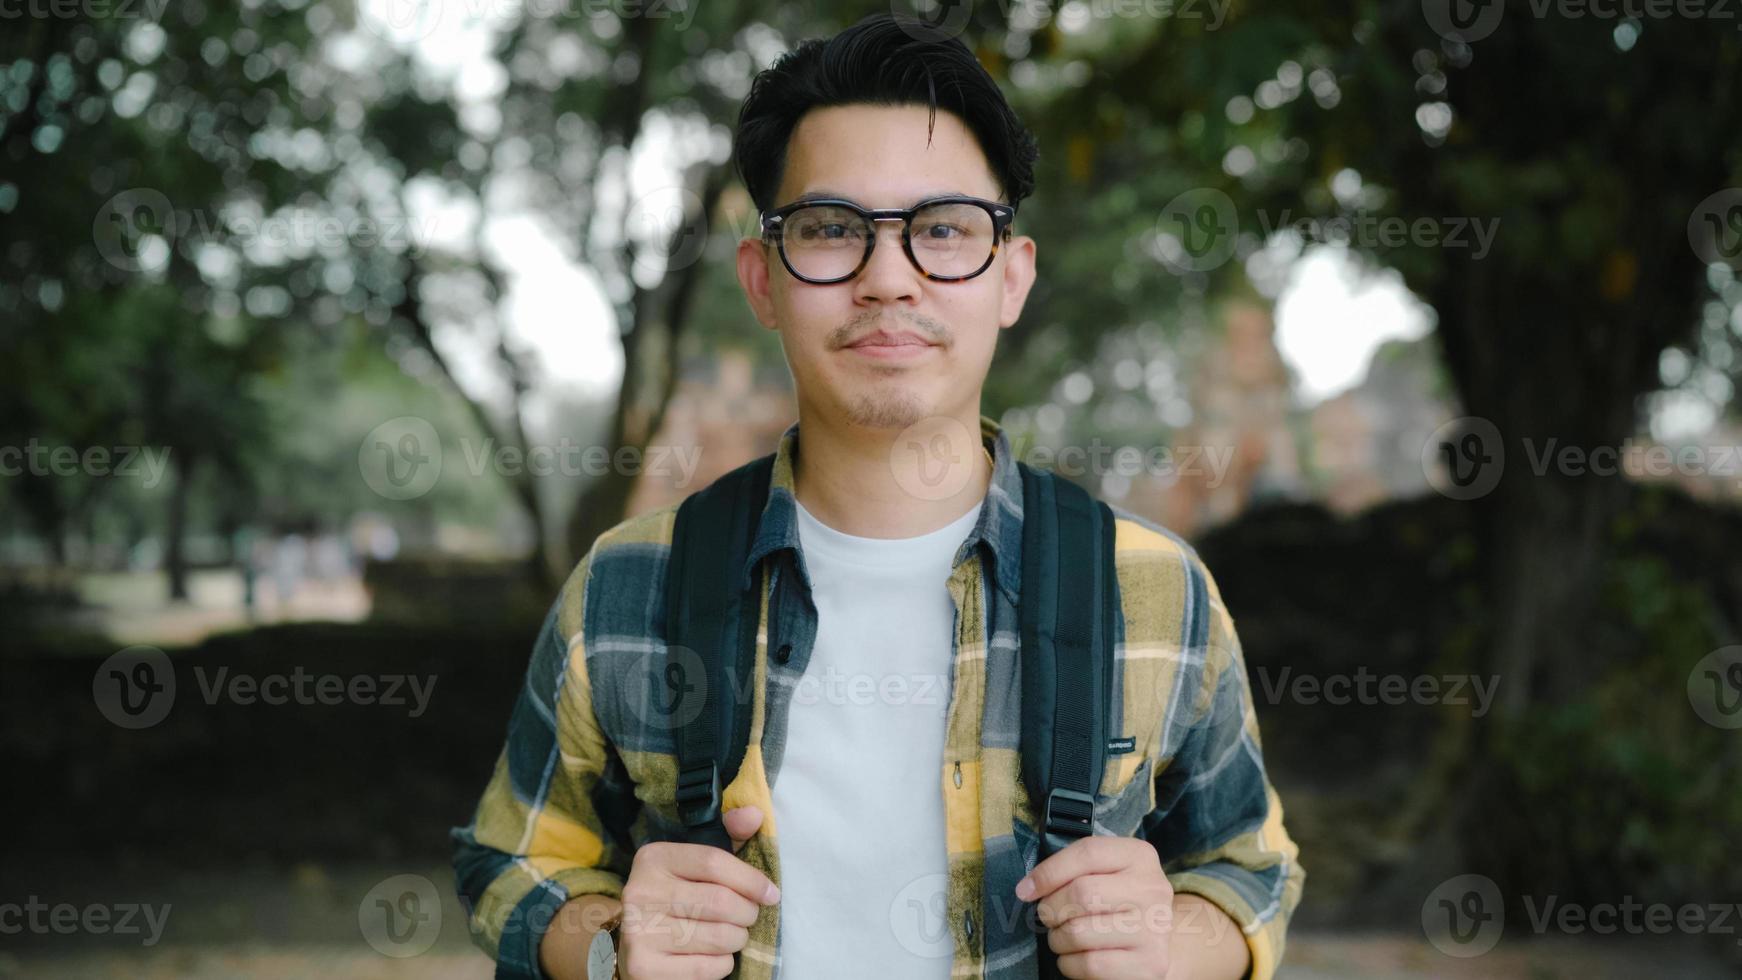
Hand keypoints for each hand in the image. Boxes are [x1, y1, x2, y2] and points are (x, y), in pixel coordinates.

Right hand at [616, 806, 777, 979]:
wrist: (633, 945)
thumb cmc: (675, 899)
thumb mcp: (695, 864)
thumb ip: (727, 837)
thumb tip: (755, 814)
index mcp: (653, 858)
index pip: (714, 862)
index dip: (751, 879)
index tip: (771, 893)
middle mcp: (639, 892)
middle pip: (720, 902)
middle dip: (747, 913)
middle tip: (749, 917)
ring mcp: (638, 932)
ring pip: (718, 937)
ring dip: (737, 939)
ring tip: (732, 935)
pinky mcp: (644, 969)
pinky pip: (708, 968)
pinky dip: (723, 964)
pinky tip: (714, 956)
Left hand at [1015, 836, 1174, 979]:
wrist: (1152, 944)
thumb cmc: (1115, 903)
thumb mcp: (1104, 873)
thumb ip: (1073, 870)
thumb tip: (1028, 888)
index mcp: (1139, 857)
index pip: (1087, 853)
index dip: (1048, 872)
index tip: (1025, 890)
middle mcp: (1153, 890)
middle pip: (1081, 893)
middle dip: (1051, 909)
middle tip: (1049, 917)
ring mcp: (1154, 929)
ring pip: (1079, 932)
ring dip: (1058, 939)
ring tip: (1064, 937)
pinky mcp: (1149, 965)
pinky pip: (1090, 965)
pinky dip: (1070, 963)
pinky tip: (1076, 957)